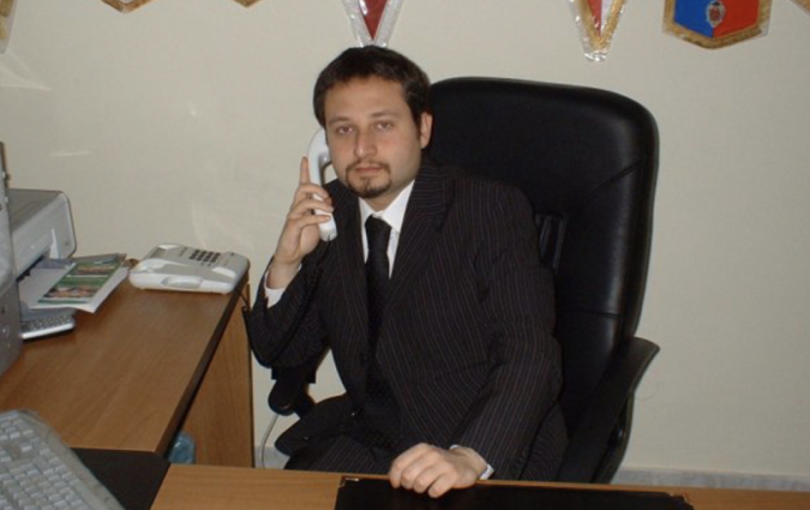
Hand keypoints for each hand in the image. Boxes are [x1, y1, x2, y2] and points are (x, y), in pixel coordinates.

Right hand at [267, 157, 333, 288]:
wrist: (293, 254)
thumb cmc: (303, 237)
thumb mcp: (317, 222)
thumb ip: (322, 211)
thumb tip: (330, 204)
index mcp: (302, 204)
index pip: (302, 184)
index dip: (303, 171)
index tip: (305, 159)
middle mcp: (296, 207)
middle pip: (303, 188)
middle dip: (316, 188)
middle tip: (327, 196)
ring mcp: (293, 216)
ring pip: (304, 202)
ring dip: (319, 204)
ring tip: (330, 211)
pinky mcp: (293, 226)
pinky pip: (304, 218)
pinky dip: (317, 217)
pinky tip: (326, 219)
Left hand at [388, 443, 486, 498]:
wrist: (466, 462)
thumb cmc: (440, 463)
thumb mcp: (424, 457)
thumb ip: (408, 463)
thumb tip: (391, 477)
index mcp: (421, 449)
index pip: (399, 464)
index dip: (394, 477)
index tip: (397, 484)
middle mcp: (432, 454)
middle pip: (408, 475)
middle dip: (408, 485)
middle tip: (413, 485)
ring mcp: (443, 464)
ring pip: (420, 483)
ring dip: (420, 489)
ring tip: (424, 487)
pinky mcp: (453, 475)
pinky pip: (435, 490)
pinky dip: (433, 493)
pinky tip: (435, 489)